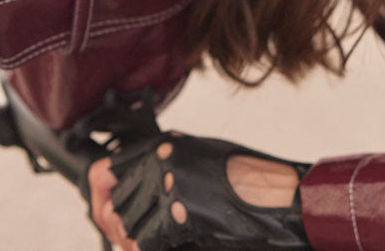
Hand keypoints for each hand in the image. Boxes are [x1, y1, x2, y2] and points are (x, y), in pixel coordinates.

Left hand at [87, 132, 309, 250]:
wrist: (273, 191)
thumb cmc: (248, 172)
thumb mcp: (204, 151)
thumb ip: (174, 156)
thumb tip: (153, 168)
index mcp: (168, 144)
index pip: (118, 165)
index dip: (111, 188)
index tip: (112, 201)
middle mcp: (164, 161)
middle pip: (121, 195)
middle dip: (123, 217)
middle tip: (132, 230)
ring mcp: (169, 187)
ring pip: (129, 221)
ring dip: (136, 235)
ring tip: (146, 239)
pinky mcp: (178, 215)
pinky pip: (147, 239)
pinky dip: (150, 246)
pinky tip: (163, 245)